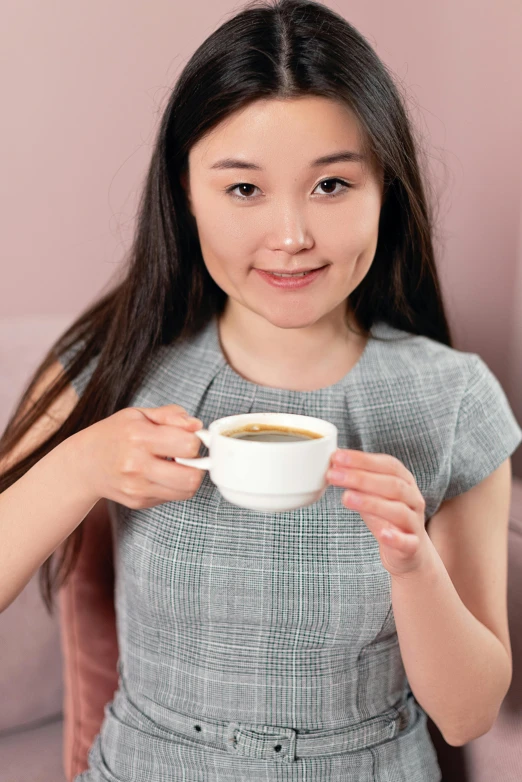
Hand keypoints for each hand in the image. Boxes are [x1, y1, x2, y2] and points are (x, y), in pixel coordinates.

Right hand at [77, 404, 205, 508]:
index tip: (187, 438)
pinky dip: (174, 486)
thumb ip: (171, 415)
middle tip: (186, 456)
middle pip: (192, 476)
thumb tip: (197, 425)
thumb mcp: (139, 415)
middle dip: (197, 464)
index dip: (194, 440)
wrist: (84, 464)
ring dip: (188, 477)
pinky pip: (173, 497)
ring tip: (176, 465)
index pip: (188, 445)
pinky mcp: (138, 501)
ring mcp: (137, 487)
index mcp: (139, 437)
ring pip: (186, 491)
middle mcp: (137, 465)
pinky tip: (160, 475)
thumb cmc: (115, 435)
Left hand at [326, 448, 432, 578]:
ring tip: (346, 498)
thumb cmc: (386, 517)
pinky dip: (396, 538)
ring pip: (398, 510)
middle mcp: (413, 499)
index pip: (387, 464)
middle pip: (392, 484)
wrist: (409, 551)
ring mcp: (414, 523)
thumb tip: (334, 466)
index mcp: (404, 481)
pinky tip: (382, 534)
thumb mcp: (372, 496)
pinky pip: (407, 542)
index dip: (362, 460)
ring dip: (371, 503)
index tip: (337, 457)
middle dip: (360, 478)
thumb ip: (358, 482)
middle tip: (333, 475)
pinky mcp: (413, 547)